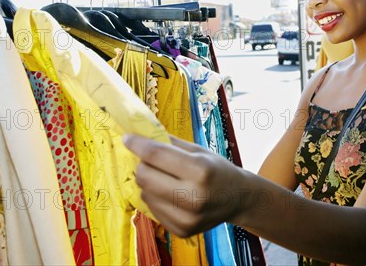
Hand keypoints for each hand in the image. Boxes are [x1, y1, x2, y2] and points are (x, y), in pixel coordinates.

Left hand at [123, 134, 249, 236]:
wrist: (238, 199)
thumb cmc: (217, 169)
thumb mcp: (199, 151)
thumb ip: (169, 144)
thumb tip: (141, 135)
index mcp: (200, 170)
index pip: (156, 155)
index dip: (138, 144)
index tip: (128, 137)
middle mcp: (193, 197)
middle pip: (145, 177)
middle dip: (143, 164)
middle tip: (151, 160)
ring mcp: (187, 218)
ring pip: (145, 194)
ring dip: (149, 182)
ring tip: (166, 178)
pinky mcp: (181, 230)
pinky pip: (152, 209)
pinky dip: (156, 198)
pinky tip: (171, 194)